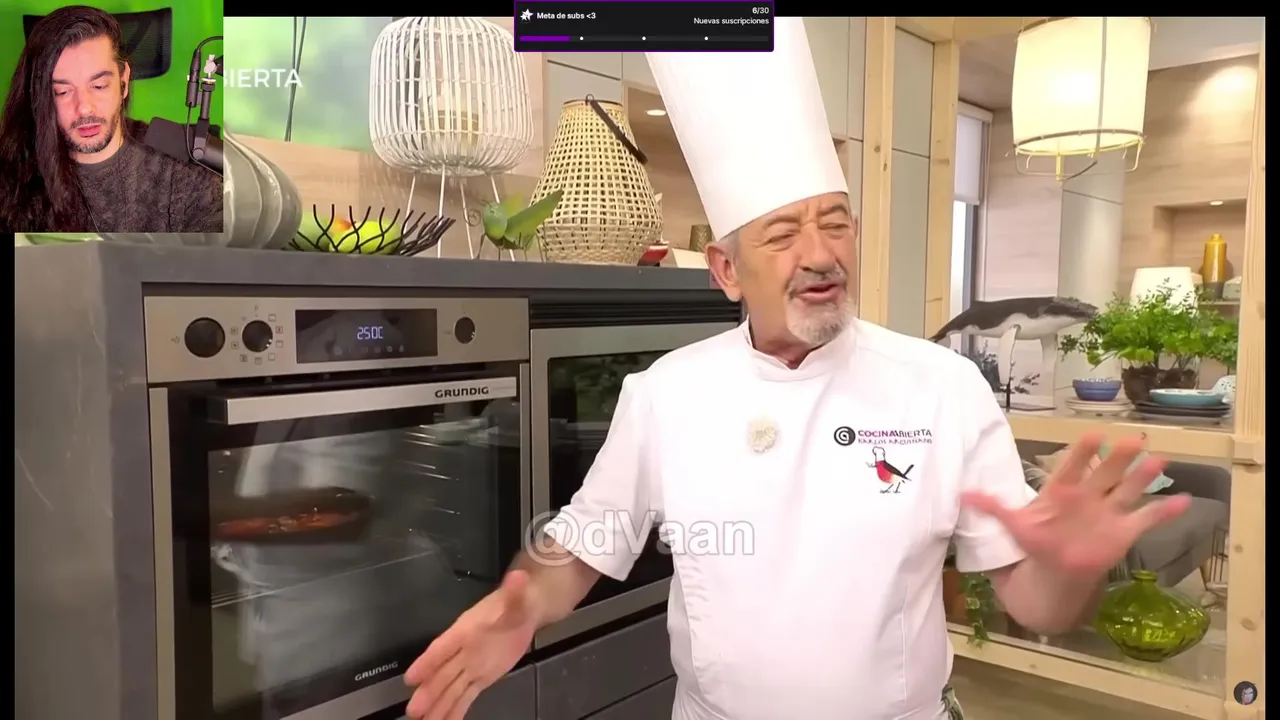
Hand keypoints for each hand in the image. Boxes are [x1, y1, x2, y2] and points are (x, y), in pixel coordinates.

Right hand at [404, 570, 539, 719]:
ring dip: (437, 706)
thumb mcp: (518, 597)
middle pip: (442, 673)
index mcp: (466, 630)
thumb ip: (515, 592)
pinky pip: (466, 697)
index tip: (410, 678)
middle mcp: (463, 651)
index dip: (427, 662)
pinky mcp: (481, 678)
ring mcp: (471, 666)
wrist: (526, 610)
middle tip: (413, 711)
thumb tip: (517, 577)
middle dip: (429, 692)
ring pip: (451, 690)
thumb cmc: (517, 602)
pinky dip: (455, 712)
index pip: (443, 647)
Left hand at [961, 432, 1190, 576]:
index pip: (1072, 466)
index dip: (1082, 453)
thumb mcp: (1013, 524)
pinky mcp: (1124, 532)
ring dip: (1144, 476)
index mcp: (1062, 489)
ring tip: (1160, 460)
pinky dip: (1165, 511)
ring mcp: (1109, 512)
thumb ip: (992, 507)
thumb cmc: (1038, 538)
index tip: (1094, 435)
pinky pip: (1147, 519)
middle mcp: (1089, 495)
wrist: (1057, 566)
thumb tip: (961, 495)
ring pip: (1128, 490)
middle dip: (1120, 457)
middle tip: (1134, 438)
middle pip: (1106, 473)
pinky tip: (1184, 500)